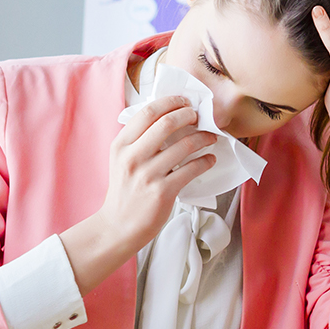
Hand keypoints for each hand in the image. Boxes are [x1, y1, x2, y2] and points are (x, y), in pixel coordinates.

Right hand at [60, 96, 215, 294]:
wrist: (118, 226)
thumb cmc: (125, 191)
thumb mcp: (121, 160)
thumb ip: (138, 140)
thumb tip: (167, 116)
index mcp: (121, 145)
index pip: (148, 112)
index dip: (170, 102)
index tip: (184, 102)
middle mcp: (132, 157)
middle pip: (167, 123)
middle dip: (188, 115)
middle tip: (199, 116)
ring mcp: (148, 174)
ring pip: (184, 145)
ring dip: (203, 137)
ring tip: (211, 137)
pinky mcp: (162, 191)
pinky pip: (191, 170)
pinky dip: (205, 161)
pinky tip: (210, 159)